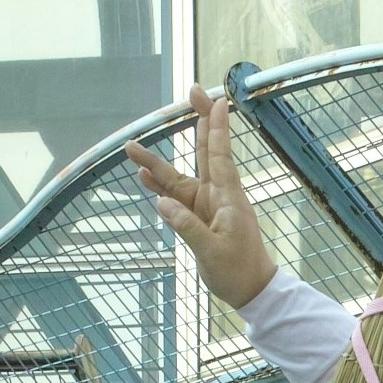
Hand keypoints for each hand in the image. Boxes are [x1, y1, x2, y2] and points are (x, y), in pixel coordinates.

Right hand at [131, 89, 274, 309]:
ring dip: (156, 163)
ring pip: (179, 177)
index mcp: (227, 198)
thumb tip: (160, 202)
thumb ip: (187, 227)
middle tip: (192, 91)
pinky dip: (159, 187)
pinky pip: (174, 197)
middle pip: (205, 152)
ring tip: (132, 146)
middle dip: (198, 121)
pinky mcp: (196, 218)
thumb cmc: (239, 272)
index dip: (218, 128)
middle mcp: (216, 195)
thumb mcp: (213, 252)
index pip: (220, 155)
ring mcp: (205, 206)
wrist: (250, 291)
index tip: (218, 100)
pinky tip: (143, 176)